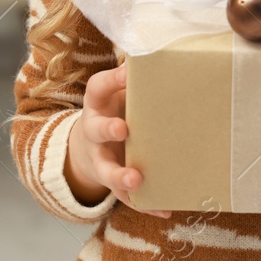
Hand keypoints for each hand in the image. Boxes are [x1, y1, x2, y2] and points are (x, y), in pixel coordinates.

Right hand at [65, 55, 171, 217]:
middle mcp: (95, 131)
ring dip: (120, 176)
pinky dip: (146, 204)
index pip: (97, 88)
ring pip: (106, 171)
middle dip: (108, 129)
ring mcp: (102, 160)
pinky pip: (127, 198)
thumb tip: (170, 53)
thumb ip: (136, 82)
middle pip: (96, 130)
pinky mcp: (113, 182)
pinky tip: (165, 207)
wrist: (90, 149)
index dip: (111, 81)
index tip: (127, 73)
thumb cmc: (117, 112)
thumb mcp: (118, 95)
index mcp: (98, 105)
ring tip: (136, 180)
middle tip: (123, 129)